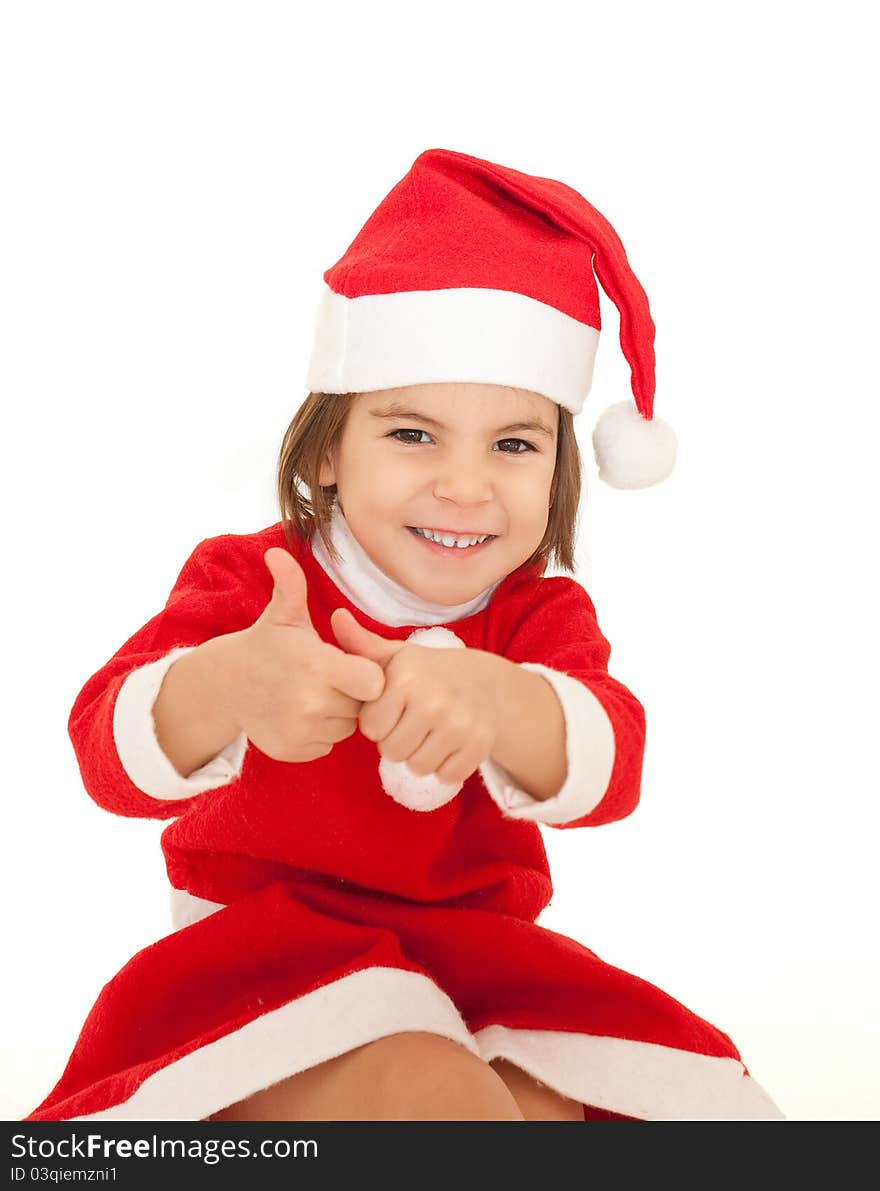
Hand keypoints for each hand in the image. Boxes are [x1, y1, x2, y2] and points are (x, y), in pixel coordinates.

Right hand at [230, 549, 384, 762]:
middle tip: (327, 679)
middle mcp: (311, 703)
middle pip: (362, 706)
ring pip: (346, 728)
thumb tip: (277, 552)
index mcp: (317, 666)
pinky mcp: (293, 751)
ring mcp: (301, 731)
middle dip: (351, 694)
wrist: (226, 685)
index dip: (367, 674)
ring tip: (313, 694)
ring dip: (337, 714)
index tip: (349, 666)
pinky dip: (319, 733)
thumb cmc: (266, 645)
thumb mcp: (282, 614)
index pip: (374, 682)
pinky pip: (327, 746)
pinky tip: (301, 714)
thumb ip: (291, 584)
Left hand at [330, 607, 499, 784]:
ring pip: (418, 766)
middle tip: (412, 722)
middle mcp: (435, 700)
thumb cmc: (426, 673)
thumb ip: (361, 644)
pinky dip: (445, 766)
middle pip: (392, 751)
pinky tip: (449, 743)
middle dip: (396, 741)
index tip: (393, 707)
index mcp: (408, 677)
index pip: (370, 729)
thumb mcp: (394, 656)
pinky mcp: (480, 744)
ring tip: (429, 732)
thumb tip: (336, 617)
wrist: (485, 683)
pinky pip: (446, 776)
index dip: (378, 721)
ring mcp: (461, 724)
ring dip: (419, 755)